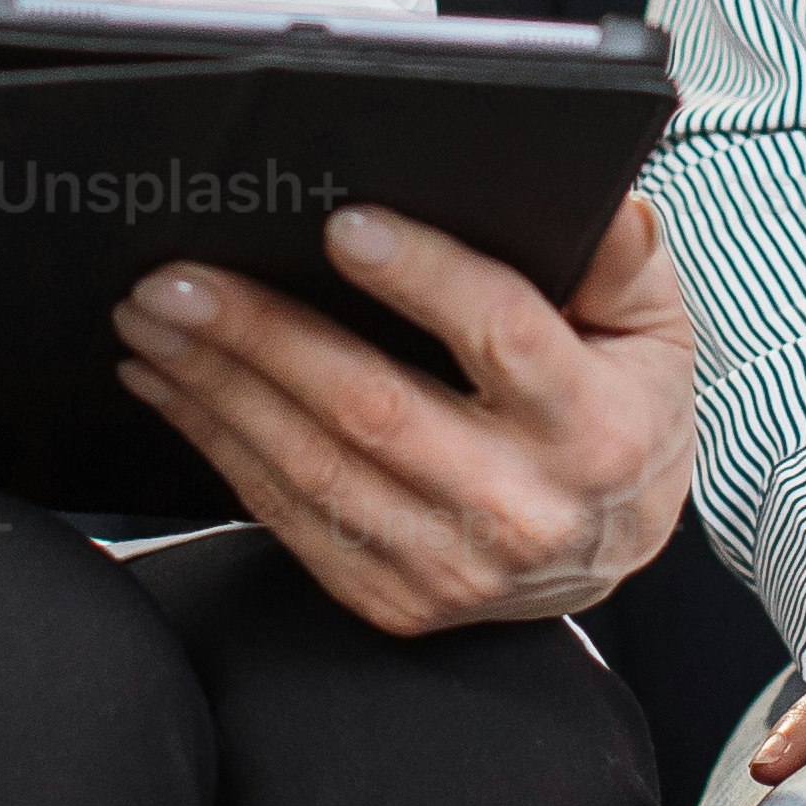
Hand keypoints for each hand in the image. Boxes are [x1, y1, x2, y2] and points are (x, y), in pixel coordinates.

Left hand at [110, 196, 695, 637]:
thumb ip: (625, 264)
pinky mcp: (397, 599)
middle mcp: (523, 509)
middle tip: (177, 280)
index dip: (422, 279)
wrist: (613, 549)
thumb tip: (608, 206)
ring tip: (152, 323)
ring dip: (217, 390)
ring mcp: (453, 567)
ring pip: (314, 469)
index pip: (502, 339)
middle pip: (374, 410)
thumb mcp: (653, 330)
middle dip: (262, 336)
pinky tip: (173, 389)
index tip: (343, 225)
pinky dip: (219, 448)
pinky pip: (290, 519)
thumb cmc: (622, 411)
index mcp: (594, 428)